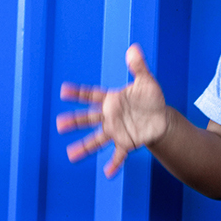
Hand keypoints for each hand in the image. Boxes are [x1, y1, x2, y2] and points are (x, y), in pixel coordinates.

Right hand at [56, 44, 168, 177]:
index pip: (91, 95)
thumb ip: (138, 66)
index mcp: (111, 100)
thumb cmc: (151, 98)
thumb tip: (133, 48)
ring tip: (71, 155)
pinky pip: (118, 154)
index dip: (78, 93)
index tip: (63, 91)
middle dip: (74, 121)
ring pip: (97, 139)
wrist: (160, 119)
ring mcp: (116, 131)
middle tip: (59, 124)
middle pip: (88, 118)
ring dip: (84, 147)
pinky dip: (114, 163)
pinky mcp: (126, 143)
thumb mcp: (146, 81)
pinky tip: (108, 173)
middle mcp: (109, 116)